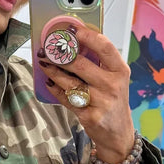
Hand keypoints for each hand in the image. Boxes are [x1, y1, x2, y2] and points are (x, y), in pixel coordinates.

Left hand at [41, 25, 135, 162]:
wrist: (118, 134)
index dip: (87, 36)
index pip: (105, 47)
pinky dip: (56, 90)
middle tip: (47, 48)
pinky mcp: (89, 115)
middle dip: (60, 55)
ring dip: (53, 71)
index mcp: (120, 71)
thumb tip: (74, 43)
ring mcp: (101, 101)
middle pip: (81, 64)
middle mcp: (112, 85)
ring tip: (44, 63)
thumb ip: (99, 63)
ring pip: (70, 82)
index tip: (72, 30)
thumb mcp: (114, 79)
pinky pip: (67, 99)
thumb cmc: (113, 101)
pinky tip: (49, 83)